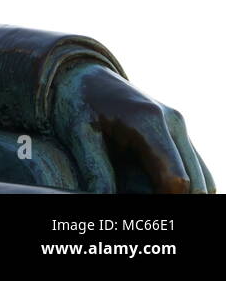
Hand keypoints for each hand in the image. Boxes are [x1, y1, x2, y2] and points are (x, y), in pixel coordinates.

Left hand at [50, 62, 212, 192]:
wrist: (85, 74)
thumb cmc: (78, 102)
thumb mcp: (78, 134)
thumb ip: (96, 169)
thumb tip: (105, 199)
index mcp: (149, 121)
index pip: (176, 178)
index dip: (164, 200)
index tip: (139, 206)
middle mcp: (173, 122)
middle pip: (195, 184)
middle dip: (171, 198)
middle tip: (135, 196)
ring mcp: (180, 127)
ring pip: (202, 179)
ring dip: (180, 192)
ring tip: (142, 190)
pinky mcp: (180, 133)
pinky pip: (196, 170)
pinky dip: (183, 184)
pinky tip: (153, 186)